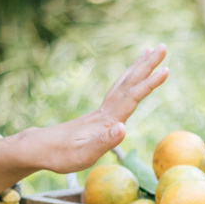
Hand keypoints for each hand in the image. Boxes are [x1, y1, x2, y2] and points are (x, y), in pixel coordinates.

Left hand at [0, 45, 168, 195]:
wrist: (38, 149)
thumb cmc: (60, 156)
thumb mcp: (83, 155)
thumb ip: (103, 142)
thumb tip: (123, 128)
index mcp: (106, 121)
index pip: (131, 97)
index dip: (149, 84)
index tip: (166, 69)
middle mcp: (105, 112)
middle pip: (129, 83)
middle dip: (146, 65)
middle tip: (162, 47)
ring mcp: (101, 112)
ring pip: (123, 84)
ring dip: (137, 68)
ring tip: (149, 52)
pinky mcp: (97, 116)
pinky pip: (117, 92)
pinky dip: (128, 80)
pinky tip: (131, 79)